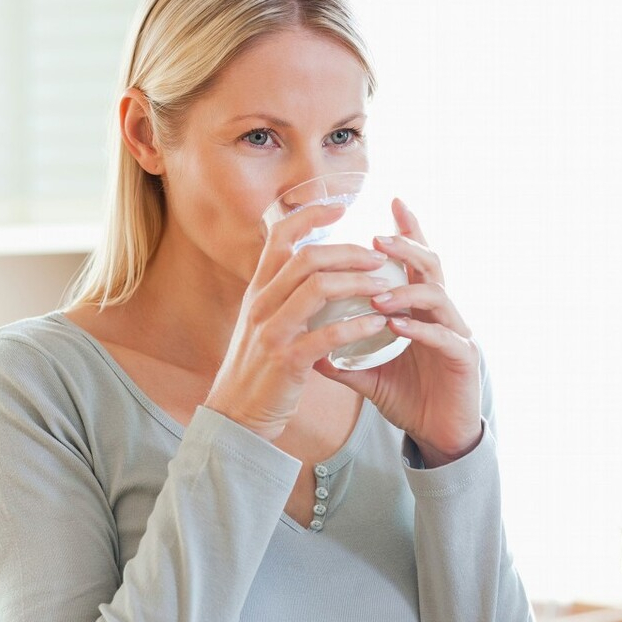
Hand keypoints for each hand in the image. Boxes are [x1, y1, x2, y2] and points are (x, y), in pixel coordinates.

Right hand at [205, 202, 392, 441]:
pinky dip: (357, 326)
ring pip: (318, 289)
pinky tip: (378, 323)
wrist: (235, 414)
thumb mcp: (261, 322)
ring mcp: (271, 331)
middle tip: (379, 256)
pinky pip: (327, 335)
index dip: (308, 216)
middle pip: (306, 257)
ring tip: (386, 285)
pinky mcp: (286, 360)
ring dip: (357, 282)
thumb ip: (281, 295)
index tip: (339, 207)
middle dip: (348, 251)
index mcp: (257, 290)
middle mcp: (261, 304)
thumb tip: (309, 269)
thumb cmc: (257, 368)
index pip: (279, 237)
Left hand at [315, 199, 482, 466]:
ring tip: (376, 293)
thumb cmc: (408, 398)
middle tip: (377, 238)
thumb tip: (303, 346)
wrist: (438, 437)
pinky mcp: (464, 358)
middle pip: (431, 265)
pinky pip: (443, 336)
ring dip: (405, 290)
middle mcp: (442, 313)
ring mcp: (457, 333)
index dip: (408, 230)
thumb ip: (341, 357)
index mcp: (420, 309)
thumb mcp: (368, 374)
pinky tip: (395, 325)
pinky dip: (418, 327)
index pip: (415, 261)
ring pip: (438, 295)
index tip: (391, 200)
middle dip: (405, 246)